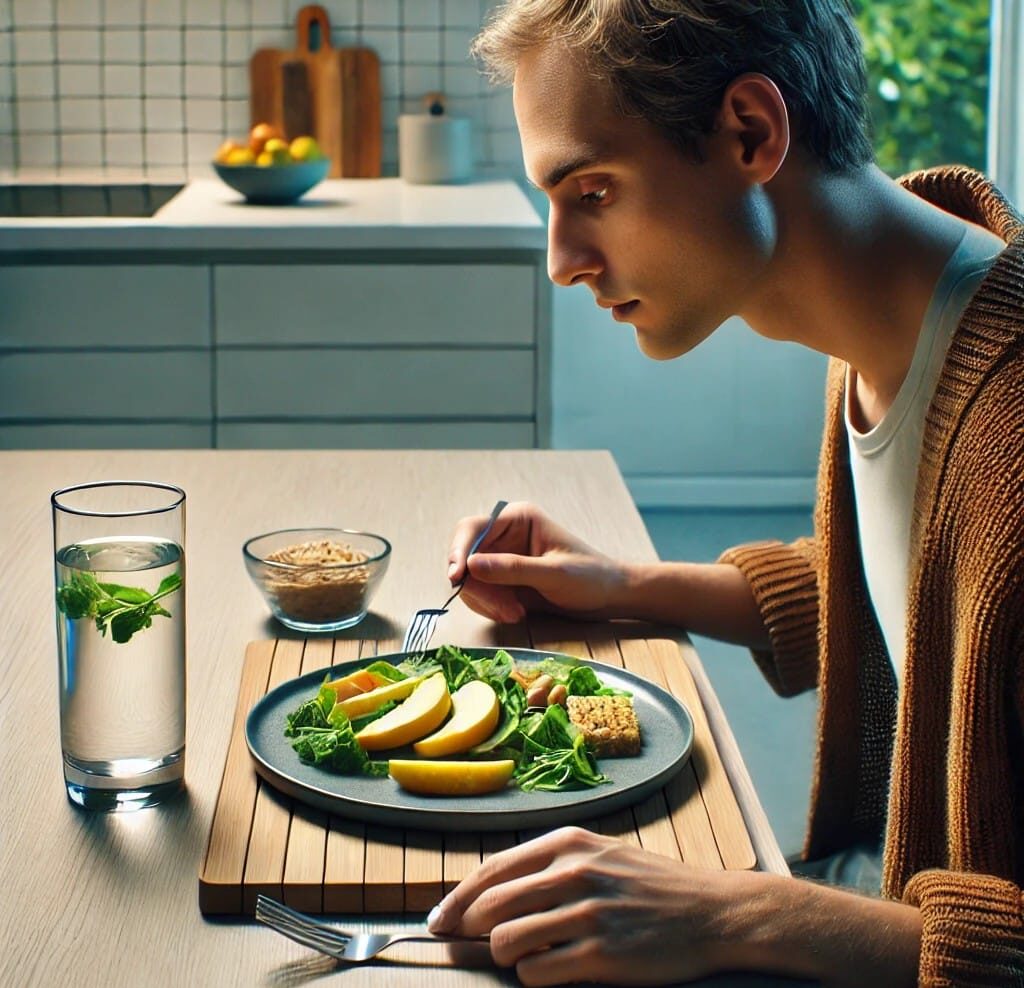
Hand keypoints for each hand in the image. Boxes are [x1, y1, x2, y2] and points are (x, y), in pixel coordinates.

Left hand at [427, 826, 742, 985]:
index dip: (457, 899)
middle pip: (490, 905)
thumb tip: (491, 893)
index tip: (439, 921)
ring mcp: (588, 912)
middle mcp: (574, 872)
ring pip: (507, 940)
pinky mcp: (602, 953)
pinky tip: (551, 971)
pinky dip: (533, 977)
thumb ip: (549, 867)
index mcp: (568, 843)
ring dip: (504, 956)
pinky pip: (538, 973)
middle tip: (471, 946)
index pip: (491, 870)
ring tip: (523, 957)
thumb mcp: (599, 855)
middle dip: (471, 931)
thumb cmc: (650, 884)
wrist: (711, 911)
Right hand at [446, 501, 627, 622]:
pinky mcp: (502, 580)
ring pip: (470, 579)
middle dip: (478, 586)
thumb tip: (471, 566)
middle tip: (503, 610)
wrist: (608, 597)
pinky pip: (480, 593)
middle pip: (466, 557)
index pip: (472, 528)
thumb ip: (513, 569)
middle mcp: (504, 534)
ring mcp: (501, 558)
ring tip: (515, 614)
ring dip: (486, 601)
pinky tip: (514, 613)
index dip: (459, 551)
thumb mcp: (554, 574)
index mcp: (517, 519)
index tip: (457, 577)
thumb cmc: (590, 578)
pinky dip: (491, 607)